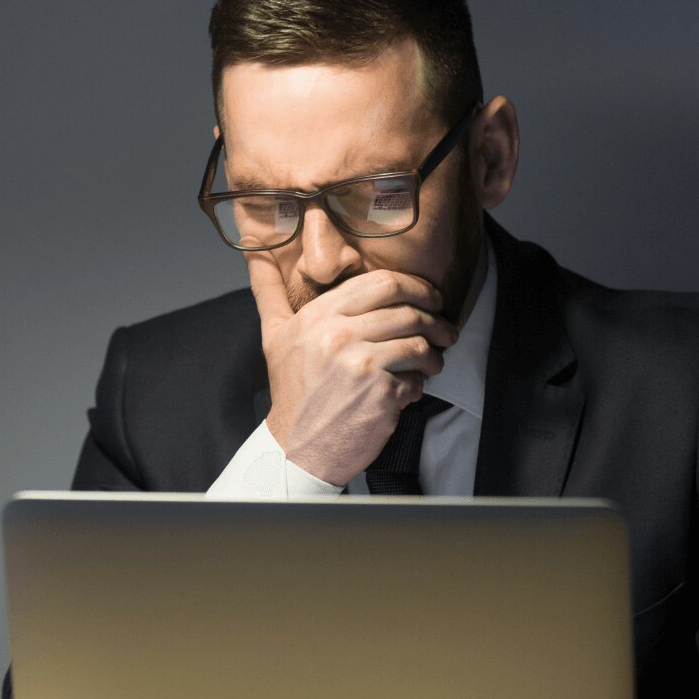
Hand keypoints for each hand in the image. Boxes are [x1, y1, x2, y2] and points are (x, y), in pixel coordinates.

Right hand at [246, 251, 457, 485]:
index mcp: (319, 316)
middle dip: (435, 320)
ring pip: (418, 344)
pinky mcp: (380, 394)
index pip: (381, 283)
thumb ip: (268, 291)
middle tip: (445, 330)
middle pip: (407, 311)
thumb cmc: (291, 391)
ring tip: (432, 363)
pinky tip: (408, 391)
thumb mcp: (274, 336)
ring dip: (434, 355)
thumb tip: (254, 251)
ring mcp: (361, 365)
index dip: (415, 287)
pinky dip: (419, 386)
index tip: (428, 298)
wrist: (296, 447)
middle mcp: (338, 335)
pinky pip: (416, 380)